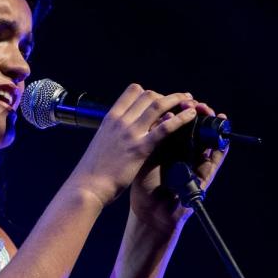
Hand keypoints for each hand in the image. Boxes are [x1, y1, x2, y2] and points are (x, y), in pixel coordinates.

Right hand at [65, 85, 201, 208]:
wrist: (87, 187)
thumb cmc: (92, 171)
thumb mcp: (101, 143)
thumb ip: (113, 134)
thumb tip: (121, 133)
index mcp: (110, 118)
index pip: (132, 91)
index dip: (149, 93)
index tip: (158, 100)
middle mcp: (120, 121)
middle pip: (148, 95)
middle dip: (166, 96)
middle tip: (179, 101)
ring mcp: (131, 133)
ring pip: (158, 105)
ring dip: (177, 100)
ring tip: (190, 101)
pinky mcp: (141, 148)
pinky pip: (165, 127)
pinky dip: (181, 118)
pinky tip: (191, 116)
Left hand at [129, 99, 228, 229]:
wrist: (151, 211)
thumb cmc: (144, 184)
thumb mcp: (146, 156)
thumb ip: (153, 137)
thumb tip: (160, 115)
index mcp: (169, 145)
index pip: (178, 122)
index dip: (180, 109)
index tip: (180, 99)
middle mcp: (184, 152)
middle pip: (196, 127)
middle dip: (197, 112)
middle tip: (195, 103)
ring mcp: (196, 162)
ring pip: (209, 139)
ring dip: (212, 124)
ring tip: (211, 113)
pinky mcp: (205, 174)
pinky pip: (217, 158)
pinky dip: (222, 146)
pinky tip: (224, 134)